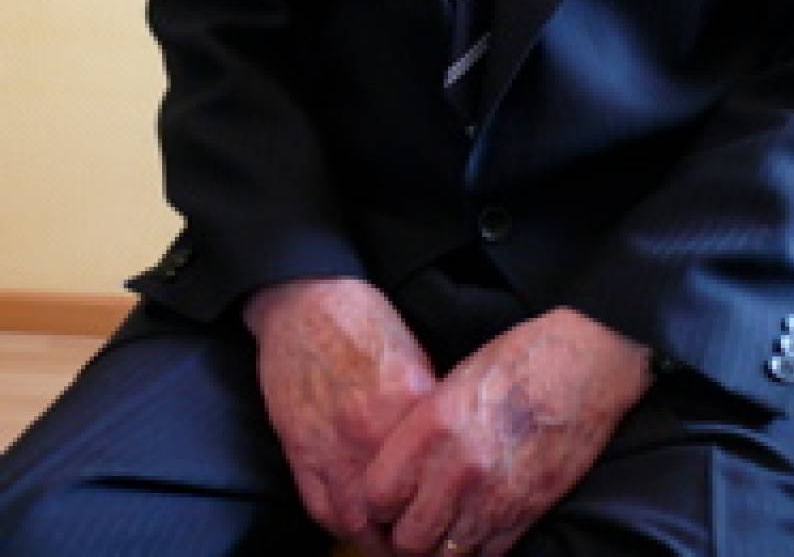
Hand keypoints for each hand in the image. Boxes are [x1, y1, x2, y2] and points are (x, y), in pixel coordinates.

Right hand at [244, 276, 436, 550]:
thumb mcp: (413, 351)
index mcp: (407, 401)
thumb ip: (428, 402)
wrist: (304, 300)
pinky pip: (319, 508)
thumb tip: (448, 443)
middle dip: (415, 531)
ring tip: (393, 543)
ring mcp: (330, 445)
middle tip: (428, 541)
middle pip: (399, 508)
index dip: (447, 501)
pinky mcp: (298, 450)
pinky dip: (340, 525)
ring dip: (377, 540)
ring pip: (357, 520)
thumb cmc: (361, 318)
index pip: (437, 472)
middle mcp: (370, 431)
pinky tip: (356, 525)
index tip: (456, 514)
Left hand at [364, 307, 651, 556]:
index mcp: (434, 425)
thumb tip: (400, 468)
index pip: (377, 495)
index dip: (377, 502)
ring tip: (443, 529)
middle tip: (411, 522)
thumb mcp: (456, 379)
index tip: (385, 499)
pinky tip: (476, 529)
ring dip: (440, 547)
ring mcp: (496, 496)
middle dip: (405, 535)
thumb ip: (423, 429)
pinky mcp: (528, 512)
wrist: (586, 364)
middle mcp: (460, 466)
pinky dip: (477, 550)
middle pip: (408, 540)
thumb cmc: (519, 360)